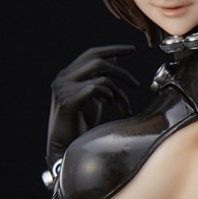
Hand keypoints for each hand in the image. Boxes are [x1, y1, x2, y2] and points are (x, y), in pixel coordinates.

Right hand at [45, 45, 137, 167]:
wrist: (65, 148)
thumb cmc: (80, 125)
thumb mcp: (94, 97)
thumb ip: (100, 78)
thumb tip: (114, 59)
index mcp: (67, 75)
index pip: (91, 54)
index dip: (112, 49)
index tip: (132, 50)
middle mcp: (62, 78)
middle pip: (97, 61)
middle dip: (121, 71)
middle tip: (135, 85)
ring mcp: (63, 89)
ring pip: (101, 77)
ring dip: (118, 92)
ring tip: (123, 106)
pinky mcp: (67, 101)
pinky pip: (95, 88)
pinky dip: (108, 94)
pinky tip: (111, 104)